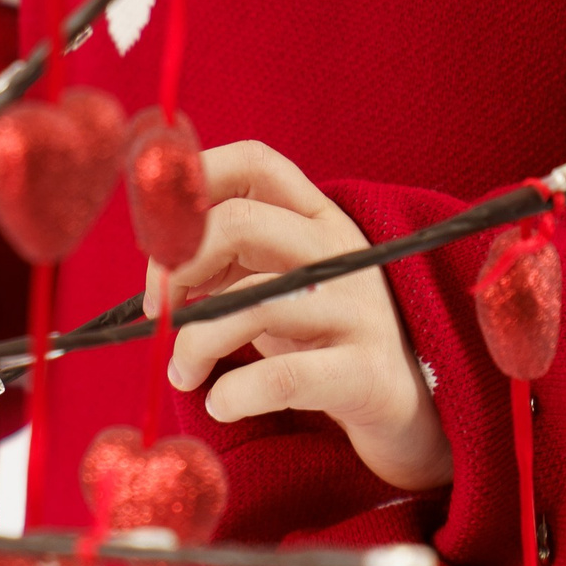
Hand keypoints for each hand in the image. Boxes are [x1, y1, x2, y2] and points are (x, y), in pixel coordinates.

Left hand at [148, 141, 451, 493]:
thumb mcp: (279, 282)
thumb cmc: (323, 336)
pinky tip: (221, 404)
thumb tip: (157, 270)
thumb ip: (227, 261)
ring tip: (183, 374)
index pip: (253, 161)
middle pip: (240, 222)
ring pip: (252, 302)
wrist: (408, 405)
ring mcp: (358, 309)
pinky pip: (284, 377)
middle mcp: (339, 250)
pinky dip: (236, 393)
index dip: (194, 187)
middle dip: (180, 267)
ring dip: (194, 343)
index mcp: (316, 216)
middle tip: (160, 313)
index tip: (159, 244)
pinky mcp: (365, 372)